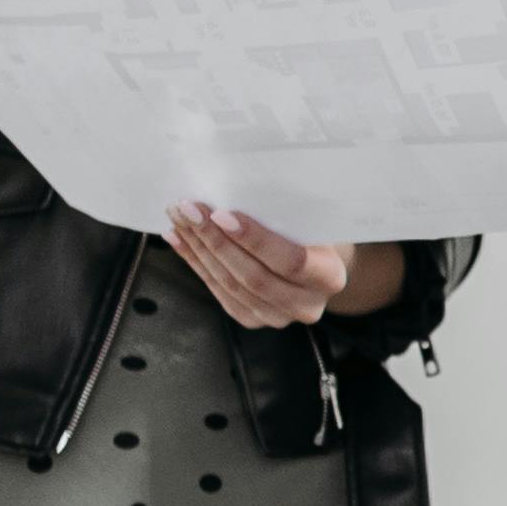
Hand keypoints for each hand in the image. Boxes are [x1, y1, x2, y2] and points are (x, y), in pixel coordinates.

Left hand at [162, 206, 398, 331]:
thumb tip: (237, 187)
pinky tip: (179, 239)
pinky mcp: (251, 318)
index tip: (222, 214)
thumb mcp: (311, 219)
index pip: (291, 261)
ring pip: (229, 284)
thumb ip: (286, 213)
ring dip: (199, 249)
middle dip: (215, 240)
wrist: (317, 263)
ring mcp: (277, 317)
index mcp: (328, 277)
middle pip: (253, 276)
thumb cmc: (313, 231)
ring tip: (178, 219)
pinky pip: (217, 291)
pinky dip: (195, 263)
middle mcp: (305, 304)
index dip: (255, 240)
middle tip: (189, 209)